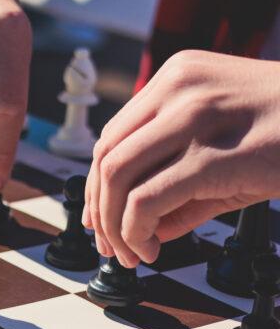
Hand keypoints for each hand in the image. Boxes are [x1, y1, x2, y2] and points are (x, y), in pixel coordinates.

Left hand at [82, 50, 279, 267]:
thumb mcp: (229, 142)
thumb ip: (181, 176)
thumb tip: (142, 227)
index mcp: (176, 76)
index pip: (113, 133)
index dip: (98, 181)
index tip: (101, 217)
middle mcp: (177, 88)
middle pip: (105, 154)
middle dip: (98, 206)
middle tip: (110, 245)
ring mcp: (193, 118)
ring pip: (115, 175)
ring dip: (112, 223)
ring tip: (131, 252)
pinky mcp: (212, 156)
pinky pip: (145, 199)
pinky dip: (134, 230)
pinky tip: (151, 249)